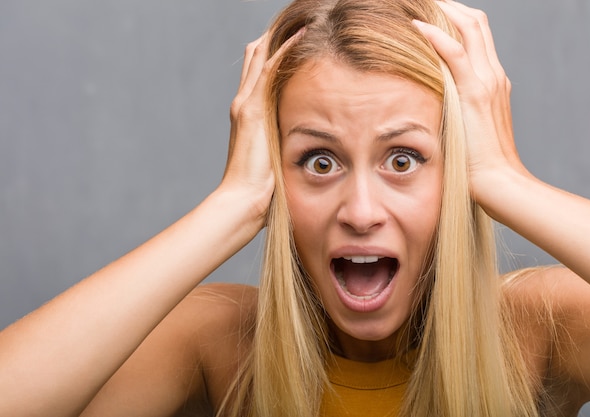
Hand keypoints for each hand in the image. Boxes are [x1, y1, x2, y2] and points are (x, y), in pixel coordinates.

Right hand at [222, 30, 303, 221]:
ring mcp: (245, 105)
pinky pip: (269, 69)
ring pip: (260, 57)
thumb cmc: (260, 189)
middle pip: (255, 58)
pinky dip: (283, 50)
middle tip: (296, 22)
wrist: (243, 199)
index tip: (293, 39)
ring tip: (300, 20)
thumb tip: (295, 146)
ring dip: (278, 38)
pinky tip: (300, 34)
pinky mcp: (252, 109)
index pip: (258, 74)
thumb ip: (279, 145)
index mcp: (248, 115)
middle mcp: (243, 104)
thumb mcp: (273, 159)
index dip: (272, 54)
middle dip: (273, 39)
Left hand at [414, 0, 528, 205]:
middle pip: (475, 22)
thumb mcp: (468, 128)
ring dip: (442, 11)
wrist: (498, 181)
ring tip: (416, 5)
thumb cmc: (479, 164)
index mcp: (493, 81)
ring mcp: (487, 81)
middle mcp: (493, 74)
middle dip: (449, 7)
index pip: (476, 35)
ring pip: (469, 28)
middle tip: (423, 2)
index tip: (430, 14)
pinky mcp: (475, 93)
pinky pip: (454, 53)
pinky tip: (416, 27)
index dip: (455, 19)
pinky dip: (435, 35)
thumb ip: (456, 111)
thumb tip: (431, 108)